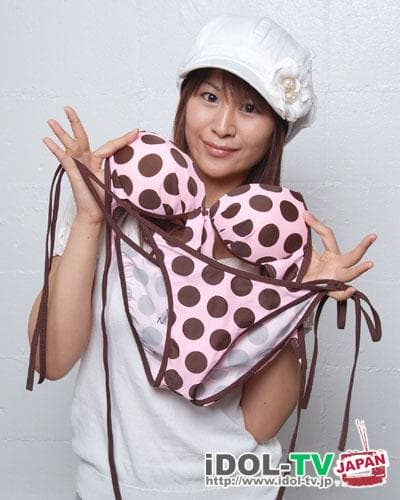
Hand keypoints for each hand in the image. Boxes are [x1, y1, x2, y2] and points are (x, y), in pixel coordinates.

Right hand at [43, 105, 138, 224]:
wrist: (95, 212)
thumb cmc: (104, 198)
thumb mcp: (116, 181)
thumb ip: (122, 170)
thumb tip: (141, 166)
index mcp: (98, 161)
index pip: (111, 145)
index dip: (124, 139)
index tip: (136, 131)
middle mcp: (87, 160)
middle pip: (81, 137)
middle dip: (74, 122)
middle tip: (67, 107)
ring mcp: (78, 165)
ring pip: (69, 145)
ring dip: (60, 133)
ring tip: (51, 121)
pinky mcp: (73, 172)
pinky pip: (63, 159)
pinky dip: (55, 150)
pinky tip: (47, 141)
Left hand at [301, 211, 376, 300]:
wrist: (298, 287)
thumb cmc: (305, 270)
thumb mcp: (306, 253)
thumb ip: (305, 241)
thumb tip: (302, 219)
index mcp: (331, 255)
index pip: (328, 236)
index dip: (317, 225)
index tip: (306, 215)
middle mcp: (337, 265)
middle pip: (352, 255)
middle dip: (364, 245)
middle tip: (373, 236)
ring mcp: (335, 278)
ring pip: (350, 274)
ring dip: (359, 269)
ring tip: (370, 264)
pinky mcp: (328, 290)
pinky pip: (339, 293)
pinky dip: (345, 292)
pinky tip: (351, 289)